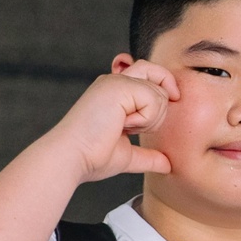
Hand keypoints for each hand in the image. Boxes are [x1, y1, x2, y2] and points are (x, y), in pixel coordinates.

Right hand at [50, 58, 177, 182]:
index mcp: (116, 91)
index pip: (152, 75)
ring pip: (160, 93)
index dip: (163, 90)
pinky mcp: (119, 86)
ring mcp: (116, 81)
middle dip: (159, 110)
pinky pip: (154, 99)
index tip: (158, 114)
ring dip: (149, 120)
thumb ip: (148, 156)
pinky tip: (122, 126)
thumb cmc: (92, 157)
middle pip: (160, 77)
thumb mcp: (127, 156)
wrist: (72, 158)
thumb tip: (168, 165)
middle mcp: (115, 81)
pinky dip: (145, 120)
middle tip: (134, 129)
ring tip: (123, 128)